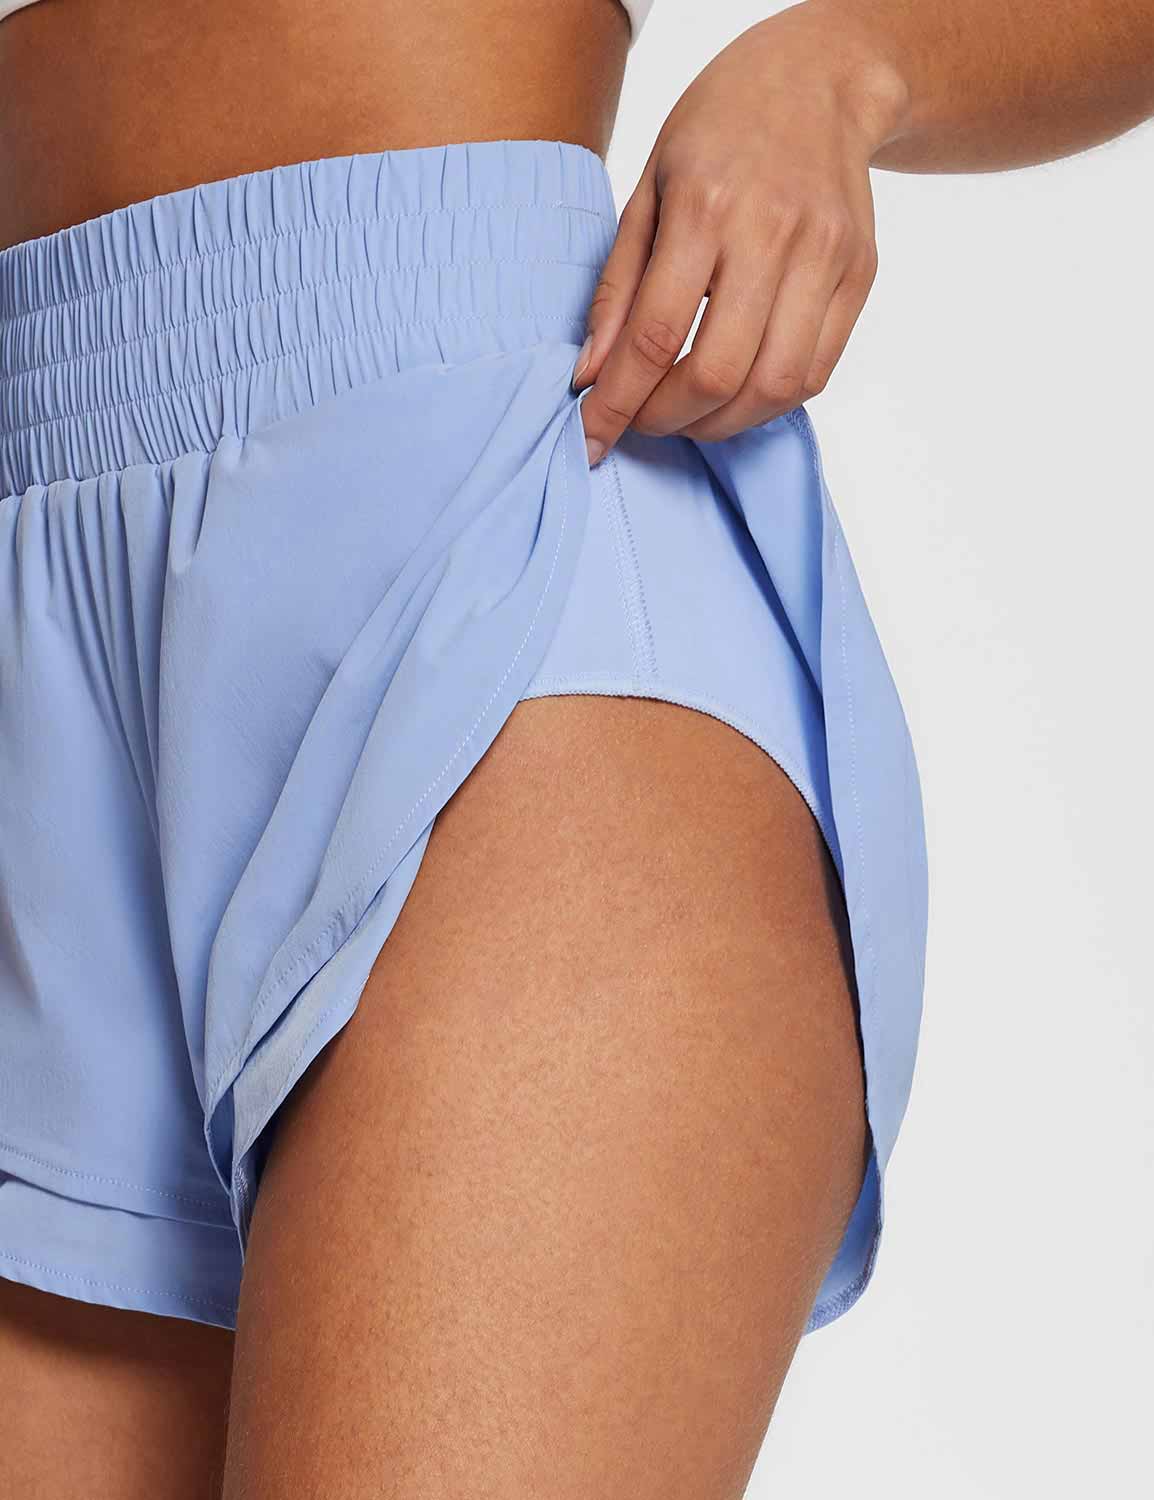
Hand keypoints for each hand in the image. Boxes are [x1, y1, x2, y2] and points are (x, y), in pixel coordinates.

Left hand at [574, 0, 908, 462]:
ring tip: (687, 413)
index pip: (655, 335)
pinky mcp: (860, 276)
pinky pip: (814, 373)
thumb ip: (618, 288)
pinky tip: (736, 392)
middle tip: (642, 420)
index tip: (592, 436)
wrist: (819, 80)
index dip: (619, 402)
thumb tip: (593, 375)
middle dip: (667, 419)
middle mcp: (771, 234)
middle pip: (717, 374)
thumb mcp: (647, 190)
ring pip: (772, 389)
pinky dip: (767, 403)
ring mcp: (825, 258)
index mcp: (705, 206)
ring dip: (719, 424)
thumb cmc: (718, 132)